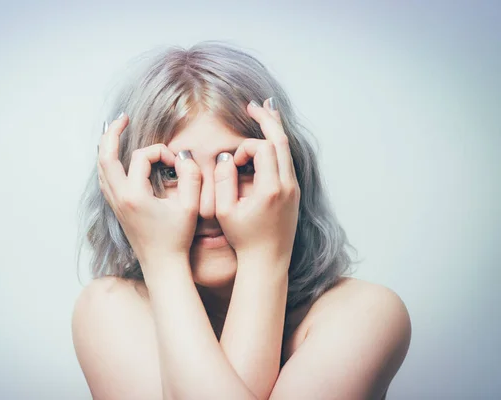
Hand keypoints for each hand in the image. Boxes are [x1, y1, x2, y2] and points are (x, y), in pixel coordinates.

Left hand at [97, 113, 201, 268]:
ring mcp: (114, 204)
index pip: (142, 156)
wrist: (162, 266)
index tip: (177, 163)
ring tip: (115, 131)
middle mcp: (118, 197)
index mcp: (134, 194)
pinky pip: (104, 179)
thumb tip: (183, 156)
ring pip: (100, 168)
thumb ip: (191, 176)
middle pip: (105, 155)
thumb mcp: (190, 206)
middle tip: (122, 117)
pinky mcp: (116, 209)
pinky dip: (107, 163)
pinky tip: (116, 158)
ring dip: (107, 147)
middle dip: (112, 132)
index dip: (162, 152)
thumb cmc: (177, 238)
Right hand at [214, 99, 300, 263]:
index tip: (232, 165)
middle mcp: (287, 186)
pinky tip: (271, 136)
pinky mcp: (294, 193)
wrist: (268, 262)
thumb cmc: (244, 239)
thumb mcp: (224, 211)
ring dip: (275, 130)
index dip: (244, 149)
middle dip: (267, 119)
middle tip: (254, 104)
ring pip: (288, 149)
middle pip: (281, 140)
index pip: (262, 149)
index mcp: (271, 189)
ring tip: (265, 112)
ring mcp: (294, 189)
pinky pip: (287, 160)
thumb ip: (223, 180)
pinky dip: (278, 145)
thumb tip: (227, 158)